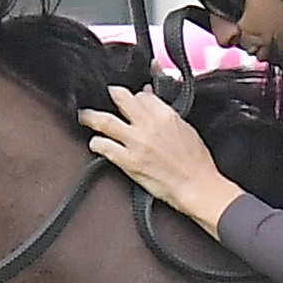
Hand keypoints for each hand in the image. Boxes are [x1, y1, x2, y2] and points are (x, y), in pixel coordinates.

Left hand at [80, 84, 240, 234]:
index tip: (132, 99)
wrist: (198, 187)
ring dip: (91, 117)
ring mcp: (136, 143)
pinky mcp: (128, 161)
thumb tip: (154, 102)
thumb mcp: (187, 129)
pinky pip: (103, 147)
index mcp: (165, 115)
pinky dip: (96, 144)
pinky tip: (96, 144)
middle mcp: (148, 125)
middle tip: (104, 98)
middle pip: (120, 98)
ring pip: (104, 121)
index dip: (135, 95)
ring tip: (85, 117)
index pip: (141, 94)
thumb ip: (168, 114)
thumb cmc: (197, 163)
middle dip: (110, 95)